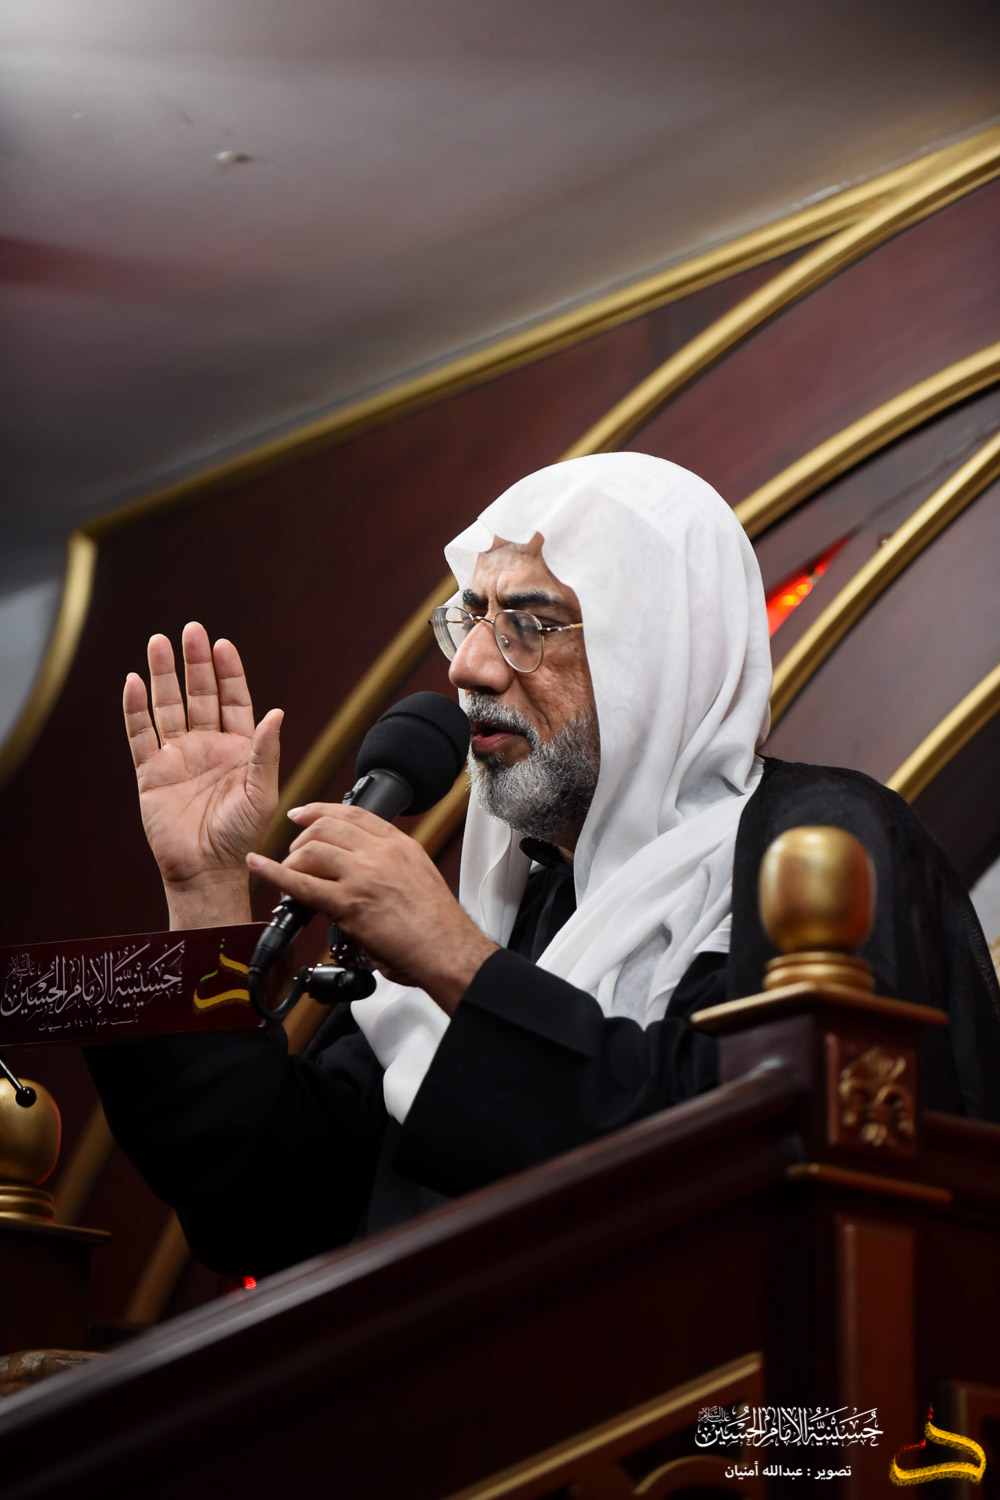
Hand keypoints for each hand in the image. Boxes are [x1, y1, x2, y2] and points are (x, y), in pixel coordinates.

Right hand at [124, 622, 281, 926]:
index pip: (234, 699)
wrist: (206, 871)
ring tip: (158, 643)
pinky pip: (140, 734)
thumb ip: (266, 752)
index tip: (223, 645)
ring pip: (168, 706)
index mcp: (239, 748)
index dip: (229, 672)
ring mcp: (177, 756)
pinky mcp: (150, 771)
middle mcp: (208, 746)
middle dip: (195, 662)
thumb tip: (277, 713)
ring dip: (163, 675)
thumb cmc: (240, 837)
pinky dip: (135, 708)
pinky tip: (133, 682)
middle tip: (192, 630)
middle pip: (199, 694)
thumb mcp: (261, 793)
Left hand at [246, 804, 496, 1012]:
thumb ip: (390, 866)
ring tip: (286, 872)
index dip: (320, 810)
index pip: (353, 814)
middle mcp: (380, 853)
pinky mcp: (349, 904)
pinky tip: (259, 867)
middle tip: (293, 852)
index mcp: (399, 845)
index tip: (303, 813)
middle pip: (326, 827)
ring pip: (312, 850)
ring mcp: (363, 876)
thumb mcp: (418, 877)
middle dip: (302, 837)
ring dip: (291, 859)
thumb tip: (360, 871)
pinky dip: (274, 873)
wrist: (447, 951)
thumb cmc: (437, 926)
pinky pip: (302, 884)